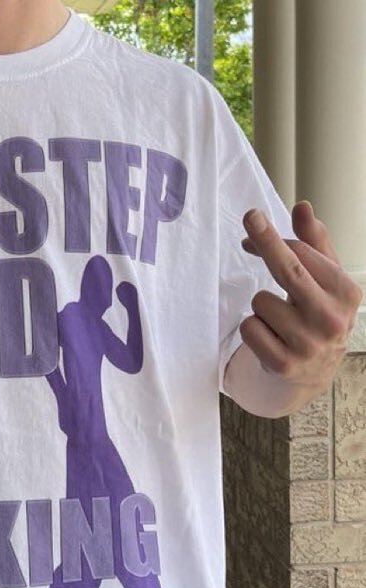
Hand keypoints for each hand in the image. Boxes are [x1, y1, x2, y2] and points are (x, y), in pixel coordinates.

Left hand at [239, 201, 361, 391]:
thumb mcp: (324, 281)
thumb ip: (313, 244)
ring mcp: (308, 344)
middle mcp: (331, 318)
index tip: (252, 224)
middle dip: (266, 241)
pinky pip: (249, 328)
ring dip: (261, 308)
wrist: (312, 373)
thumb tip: (302, 206)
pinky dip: (253, 329)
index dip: (272, 238)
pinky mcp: (283, 364)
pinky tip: (270, 338)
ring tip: (278, 321)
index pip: (303, 254)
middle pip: (288, 271)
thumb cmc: (316, 315)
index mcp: (346, 292)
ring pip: (260, 302)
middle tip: (250, 217)